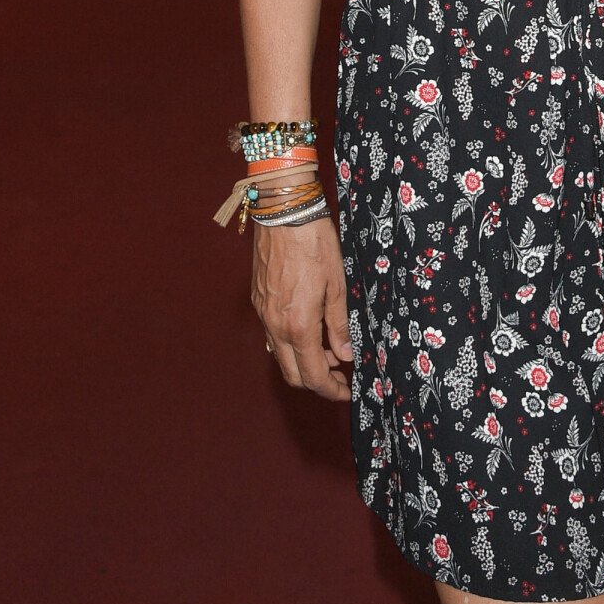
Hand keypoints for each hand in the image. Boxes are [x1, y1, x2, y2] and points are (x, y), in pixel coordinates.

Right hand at [252, 217, 352, 401]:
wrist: (283, 213)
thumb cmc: (315, 244)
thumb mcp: (338, 285)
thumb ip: (340, 324)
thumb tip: (346, 354)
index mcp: (298, 326)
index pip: (313, 375)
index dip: (331, 389)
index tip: (346, 391)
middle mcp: (275, 326)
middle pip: (292, 373)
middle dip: (316, 380)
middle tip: (339, 373)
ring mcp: (263, 313)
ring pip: (279, 354)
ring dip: (302, 360)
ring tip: (327, 348)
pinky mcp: (257, 299)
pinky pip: (270, 334)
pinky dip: (288, 342)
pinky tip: (306, 329)